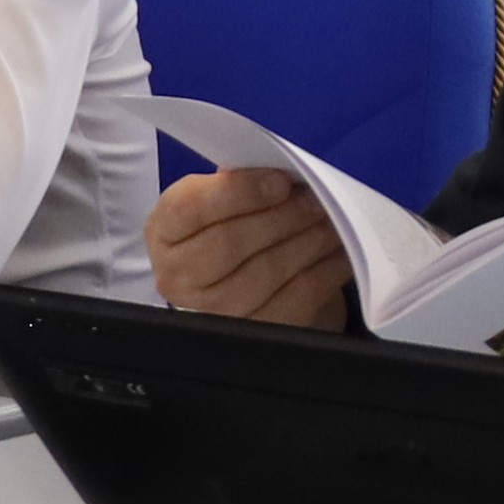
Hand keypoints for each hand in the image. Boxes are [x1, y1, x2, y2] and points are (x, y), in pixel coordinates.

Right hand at [149, 163, 355, 325]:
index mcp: (164, 232)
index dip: (238, 192)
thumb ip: (236, 185)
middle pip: (232, 242)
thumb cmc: (229, 231)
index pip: (192, 208)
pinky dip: (325, 270)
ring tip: (333, 219)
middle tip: (316, 198)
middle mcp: (178, 276)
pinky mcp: (254, 332)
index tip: (280, 180)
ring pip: (268, 270)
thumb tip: (281, 171)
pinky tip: (340, 251)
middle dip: (282, 215)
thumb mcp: (218, 205)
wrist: (235, 288)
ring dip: (309, 240)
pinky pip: (297, 297)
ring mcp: (213, 311)